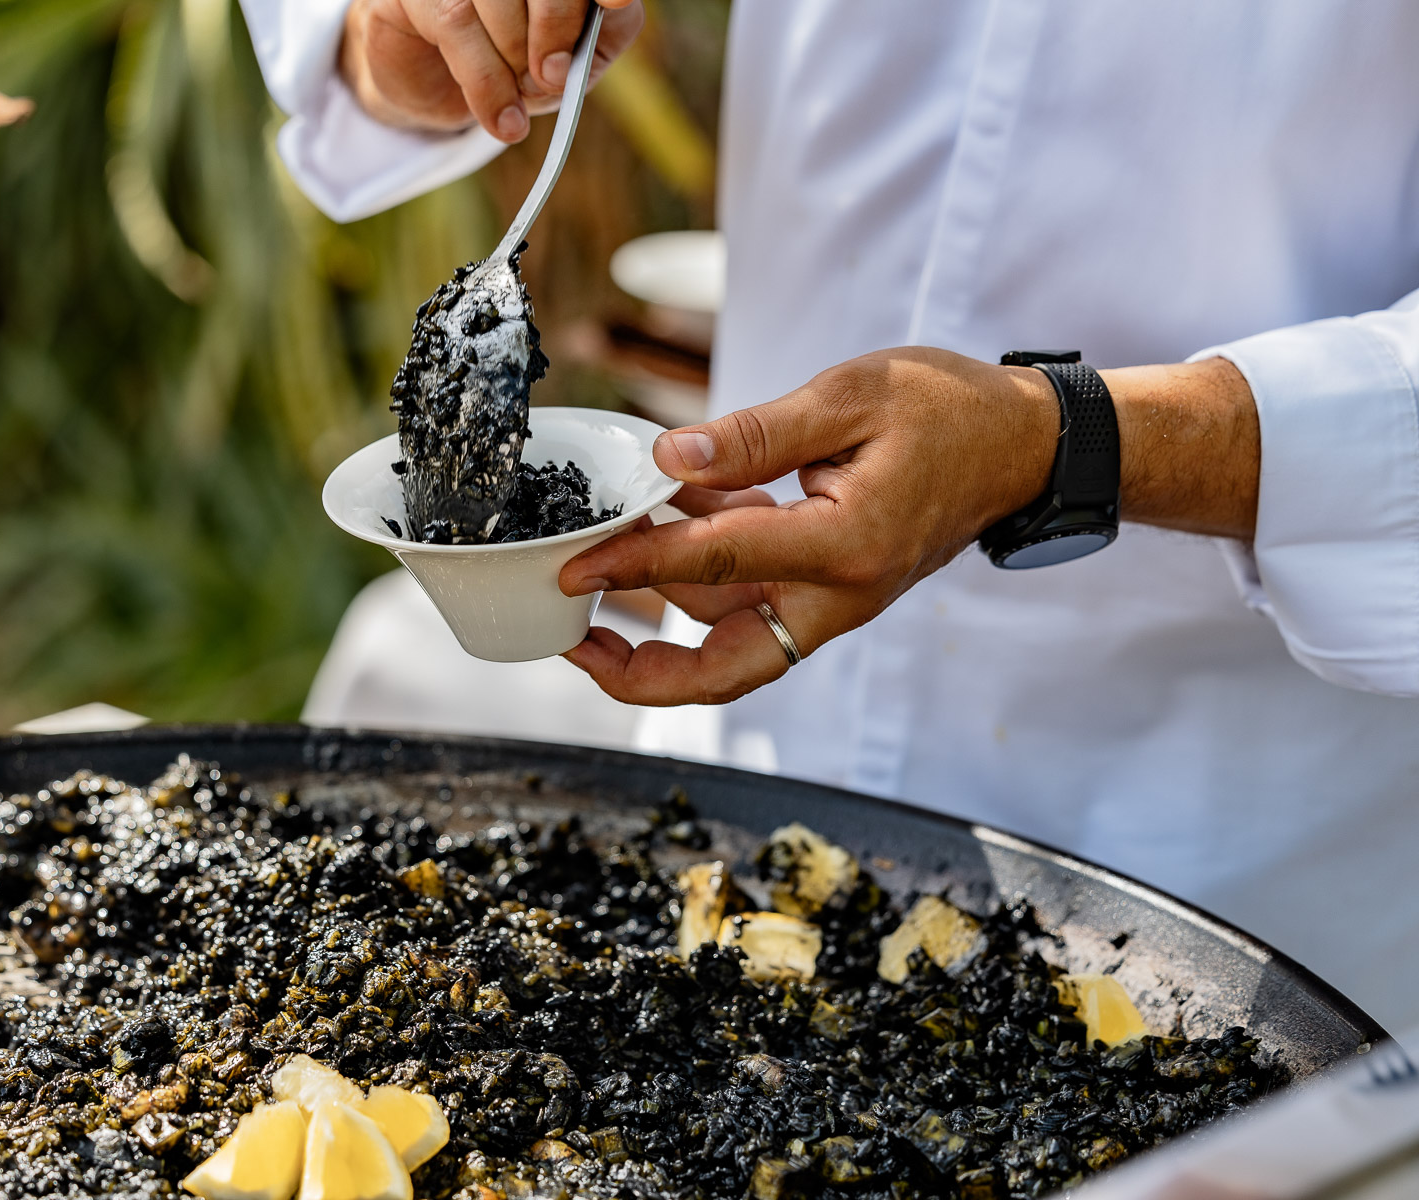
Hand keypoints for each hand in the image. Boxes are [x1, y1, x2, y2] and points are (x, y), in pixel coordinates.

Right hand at [339, 0, 644, 143]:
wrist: (435, 92)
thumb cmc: (510, 67)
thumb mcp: (565, 65)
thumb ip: (594, 40)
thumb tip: (601, 20)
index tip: (614, 2)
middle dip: (555, 29)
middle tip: (551, 76)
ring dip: (513, 62)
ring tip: (516, 101)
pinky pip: (456, 22)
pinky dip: (486, 82)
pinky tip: (501, 119)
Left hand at [557, 347, 1063, 704]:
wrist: (1024, 446)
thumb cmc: (950, 411)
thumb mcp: (852, 396)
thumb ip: (758, 433)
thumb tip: (669, 454)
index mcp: (843, 547)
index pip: (714, 564)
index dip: (633, 564)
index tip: (572, 568)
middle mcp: (838, 594)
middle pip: (724, 668)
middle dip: (642, 674)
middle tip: (574, 646)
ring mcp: (835, 601)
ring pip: (731, 639)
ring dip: (663, 613)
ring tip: (599, 562)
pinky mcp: (829, 590)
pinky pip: (752, 603)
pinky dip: (702, 578)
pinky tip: (664, 520)